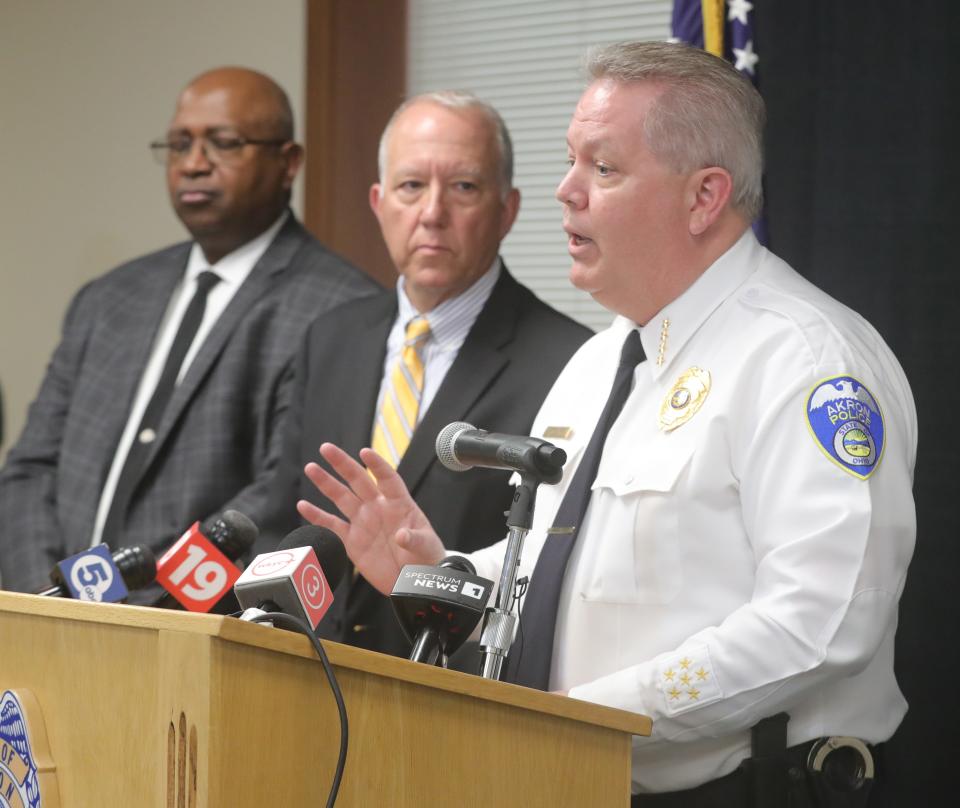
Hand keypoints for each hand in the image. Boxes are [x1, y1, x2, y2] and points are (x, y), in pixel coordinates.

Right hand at [297, 443, 445, 594]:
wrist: (413, 580)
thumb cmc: (425, 557)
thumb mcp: (426, 546)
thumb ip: (414, 540)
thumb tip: (402, 536)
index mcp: (399, 504)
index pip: (387, 478)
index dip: (377, 465)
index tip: (365, 453)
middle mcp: (378, 508)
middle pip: (358, 481)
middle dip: (343, 464)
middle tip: (326, 448)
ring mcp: (364, 522)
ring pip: (342, 498)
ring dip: (326, 483)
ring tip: (311, 468)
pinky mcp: (352, 541)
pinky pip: (332, 525)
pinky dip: (317, 516)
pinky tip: (303, 505)